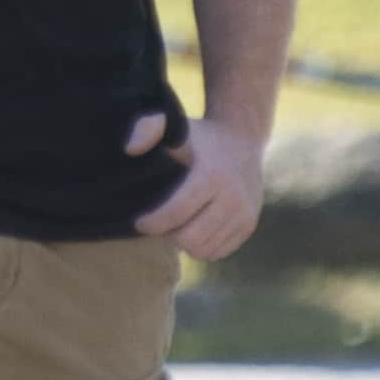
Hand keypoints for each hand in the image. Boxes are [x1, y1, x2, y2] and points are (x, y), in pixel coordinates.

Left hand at [125, 104, 266, 262]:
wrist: (243, 139)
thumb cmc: (199, 137)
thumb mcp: (174, 127)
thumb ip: (147, 129)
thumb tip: (130, 149)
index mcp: (211, 176)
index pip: (177, 212)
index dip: (153, 223)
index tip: (139, 222)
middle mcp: (233, 198)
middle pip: (190, 239)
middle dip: (168, 234)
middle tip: (159, 223)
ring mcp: (244, 214)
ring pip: (204, 250)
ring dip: (184, 242)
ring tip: (176, 225)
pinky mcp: (248, 226)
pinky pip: (218, 252)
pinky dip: (202, 246)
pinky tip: (194, 227)